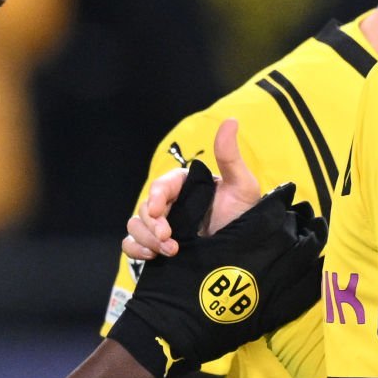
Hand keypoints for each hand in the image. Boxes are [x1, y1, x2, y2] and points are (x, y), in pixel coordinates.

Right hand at [125, 118, 260, 259]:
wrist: (245, 250)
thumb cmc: (244, 216)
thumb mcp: (242, 186)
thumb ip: (230, 157)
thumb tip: (231, 121)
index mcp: (185, 185)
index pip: (161, 186)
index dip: (156, 197)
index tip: (160, 212)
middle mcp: (170, 204)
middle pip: (144, 207)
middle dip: (152, 225)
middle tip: (169, 241)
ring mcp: (162, 225)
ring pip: (135, 226)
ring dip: (146, 239)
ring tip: (170, 252)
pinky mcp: (157, 246)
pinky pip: (132, 245)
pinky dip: (136, 250)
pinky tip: (152, 257)